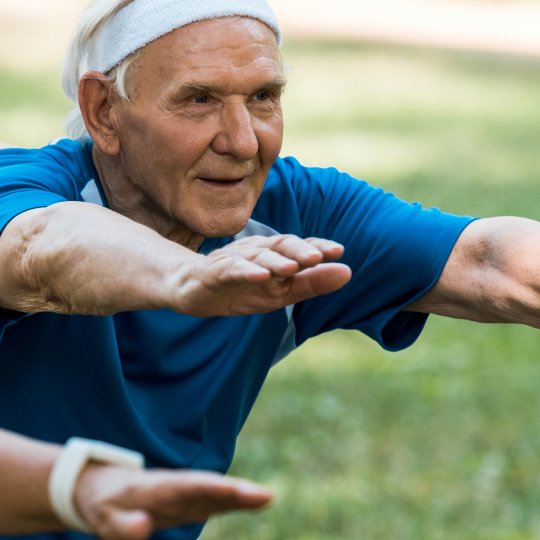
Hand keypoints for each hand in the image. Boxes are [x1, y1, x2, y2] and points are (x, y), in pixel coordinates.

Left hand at [73, 465, 273, 539]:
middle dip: (234, 491)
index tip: (232, 490)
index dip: (208, 489)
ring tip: (269, 496)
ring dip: (240, 495)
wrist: (100, 489)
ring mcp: (183, 494)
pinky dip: (235, 500)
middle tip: (265, 494)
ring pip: (215, 492)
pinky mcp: (188, 503)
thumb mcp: (102, 521)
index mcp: (153, 489)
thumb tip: (145, 527)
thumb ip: (122, 528)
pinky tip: (259, 500)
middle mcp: (173, 487)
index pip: (184, 488)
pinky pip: (215, 500)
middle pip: (207, 487)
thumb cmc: (102, 506)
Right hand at [169, 235, 351, 316]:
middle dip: (298, 250)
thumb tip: (349, 272)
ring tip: (292, 267)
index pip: (297, 247)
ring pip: (256, 257)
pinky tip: (260, 276)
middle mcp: (256, 251)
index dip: (316, 247)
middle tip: (317, 257)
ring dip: (274, 260)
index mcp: (273, 255)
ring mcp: (233, 260)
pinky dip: (245, 271)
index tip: (338, 251)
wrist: (190, 290)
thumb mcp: (279, 293)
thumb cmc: (238, 290)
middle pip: (279, 245)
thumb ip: (311, 283)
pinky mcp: (213, 272)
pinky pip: (230, 269)